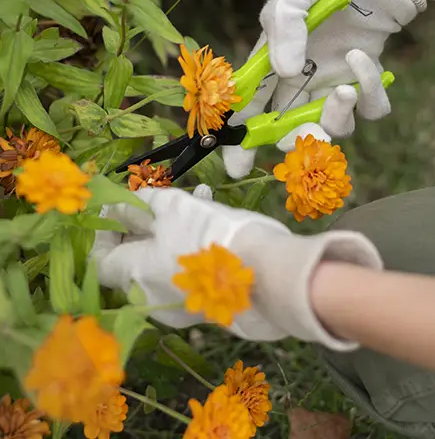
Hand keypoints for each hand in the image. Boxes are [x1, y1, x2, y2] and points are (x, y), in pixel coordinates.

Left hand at [90, 185, 381, 343]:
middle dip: (143, 222)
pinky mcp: (205, 302)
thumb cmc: (211, 235)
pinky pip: (185, 270)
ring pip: (162, 259)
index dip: (104, 231)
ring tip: (194, 196)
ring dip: (170, 227)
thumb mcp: (171, 207)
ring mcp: (179, 304)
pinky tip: (212, 214)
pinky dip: (189, 244)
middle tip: (158, 196)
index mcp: (135, 276)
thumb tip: (114, 206)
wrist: (268, 272)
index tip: (118, 206)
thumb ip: (138, 205)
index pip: (100, 260)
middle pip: (133, 258)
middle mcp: (151, 297)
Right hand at [223, 0, 417, 178]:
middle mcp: (302, 79)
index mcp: (273, 62)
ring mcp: (334, 82)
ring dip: (336, 119)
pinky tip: (362, 60)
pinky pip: (370, 108)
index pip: (250, 106)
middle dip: (294, 141)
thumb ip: (283, 27)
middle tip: (305, 139)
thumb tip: (286, 71)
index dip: (240, 137)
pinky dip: (369, 91)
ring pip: (332, 127)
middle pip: (289, 127)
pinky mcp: (366, 81)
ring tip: (343, 90)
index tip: (235, 164)